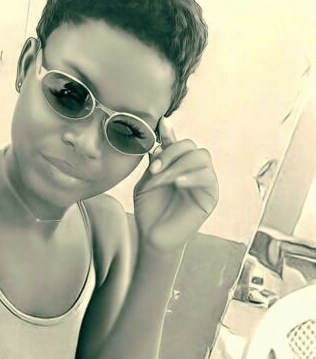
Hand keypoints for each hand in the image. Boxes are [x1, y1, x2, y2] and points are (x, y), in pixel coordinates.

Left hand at [132, 117, 218, 255]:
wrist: (152, 236)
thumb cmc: (149, 209)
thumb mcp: (148, 178)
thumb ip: (157, 155)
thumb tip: (165, 122)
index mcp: (177, 164)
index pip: (178, 142)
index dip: (168, 137)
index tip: (158, 134)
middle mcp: (192, 169)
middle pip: (190, 146)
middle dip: (170, 154)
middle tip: (153, 170)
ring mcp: (203, 181)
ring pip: (201, 157)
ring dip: (178, 165)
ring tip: (162, 180)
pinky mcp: (210, 195)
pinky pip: (207, 177)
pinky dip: (191, 176)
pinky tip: (177, 184)